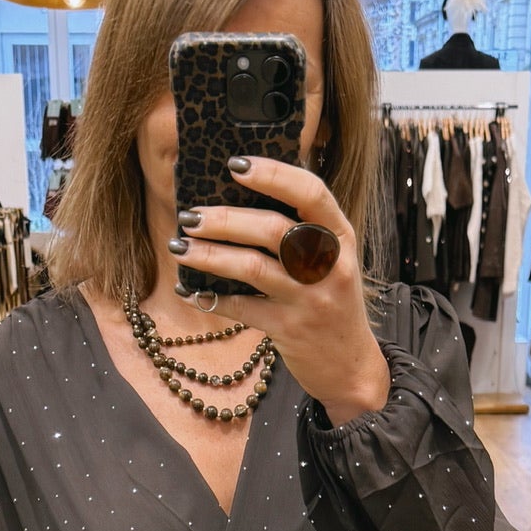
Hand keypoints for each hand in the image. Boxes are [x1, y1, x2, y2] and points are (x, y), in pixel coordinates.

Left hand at [169, 155, 391, 425]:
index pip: (311, 193)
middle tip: (190, 216)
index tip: (234, 165)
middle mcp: (330, 266)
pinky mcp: (290, 330)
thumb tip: (244, 195)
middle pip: (274, 230)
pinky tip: (191, 291)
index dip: (272, 174)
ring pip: (253, 268)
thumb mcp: (332, 259)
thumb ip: (304, 229)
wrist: (350, 366)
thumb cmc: (332, 302)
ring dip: (210, 255)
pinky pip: (244, 309)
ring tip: (180, 247)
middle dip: (226, 220)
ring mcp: (310, 299)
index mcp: (341, 237)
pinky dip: (213, 299)